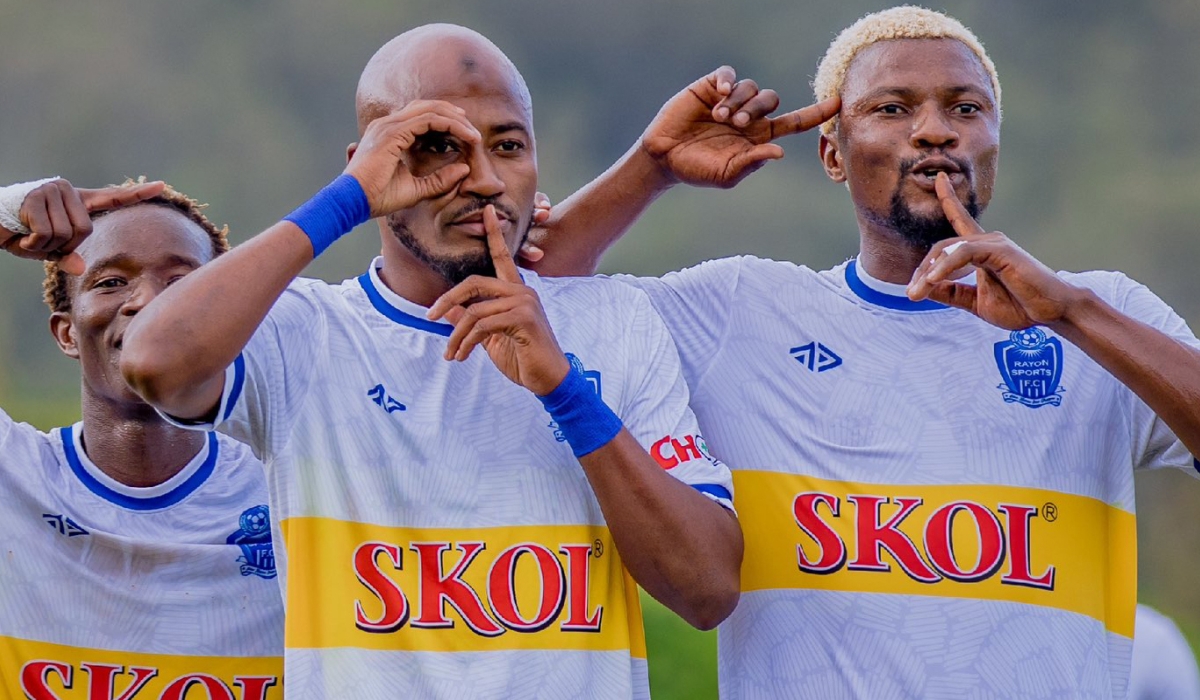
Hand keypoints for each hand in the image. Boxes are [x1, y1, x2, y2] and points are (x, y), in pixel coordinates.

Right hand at [0, 179, 165, 274]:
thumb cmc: (20, 234)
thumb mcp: (49, 248)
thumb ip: (68, 255)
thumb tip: (80, 267)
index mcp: (77, 201)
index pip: (113, 197)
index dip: (137, 194)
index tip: (163, 186)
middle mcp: (67, 191)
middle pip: (86, 231)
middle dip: (64, 245)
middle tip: (41, 241)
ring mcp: (52, 191)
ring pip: (67, 235)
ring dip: (46, 246)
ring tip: (28, 235)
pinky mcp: (36, 198)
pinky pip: (48, 235)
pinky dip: (33, 245)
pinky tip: (20, 236)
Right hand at [344, 101, 479, 217]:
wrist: (352, 202)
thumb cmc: (377, 197)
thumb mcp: (416, 189)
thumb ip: (439, 180)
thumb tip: (464, 169)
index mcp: (390, 133)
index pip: (423, 117)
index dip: (447, 122)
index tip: (466, 136)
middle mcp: (388, 124)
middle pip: (428, 107)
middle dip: (454, 116)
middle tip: (474, 131)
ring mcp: (389, 125)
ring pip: (431, 110)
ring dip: (456, 119)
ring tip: (473, 133)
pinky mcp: (393, 132)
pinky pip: (429, 120)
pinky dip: (450, 124)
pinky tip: (465, 135)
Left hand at [427, 204, 570, 394]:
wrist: (548, 380)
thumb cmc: (523, 358)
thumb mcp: (490, 339)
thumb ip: (471, 322)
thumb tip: (448, 311)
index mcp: (516, 291)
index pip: (502, 257)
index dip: (494, 233)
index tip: (487, 210)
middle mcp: (522, 291)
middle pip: (474, 282)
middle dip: (447, 299)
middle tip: (430, 316)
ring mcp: (524, 302)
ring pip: (474, 310)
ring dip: (456, 335)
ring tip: (451, 354)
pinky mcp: (523, 318)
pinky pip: (482, 325)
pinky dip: (466, 342)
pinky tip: (462, 355)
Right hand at [641, 66, 839, 188]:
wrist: (664, 158)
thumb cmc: (696, 170)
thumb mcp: (726, 175)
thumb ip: (752, 163)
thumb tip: (780, 150)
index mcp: (758, 137)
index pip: (794, 122)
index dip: (816, 112)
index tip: (838, 102)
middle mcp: (748, 116)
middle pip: (771, 100)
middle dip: (757, 109)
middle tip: (734, 124)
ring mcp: (730, 100)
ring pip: (750, 87)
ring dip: (738, 102)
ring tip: (718, 117)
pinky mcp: (711, 87)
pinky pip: (729, 74)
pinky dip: (729, 81)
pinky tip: (719, 94)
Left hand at [906, 172, 1080, 329]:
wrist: (1051, 313)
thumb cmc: (1020, 305)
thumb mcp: (975, 302)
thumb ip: (952, 292)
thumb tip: (925, 288)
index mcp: (981, 250)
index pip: (960, 219)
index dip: (948, 198)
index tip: (937, 178)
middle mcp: (987, 240)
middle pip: (942, 246)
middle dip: (922, 270)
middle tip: (912, 294)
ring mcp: (994, 243)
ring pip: (949, 248)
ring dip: (929, 272)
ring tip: (917, 293)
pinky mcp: (1000, 250)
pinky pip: (964, 252)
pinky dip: (946, 266)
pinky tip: (933, 281)